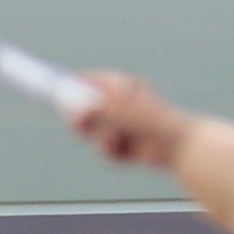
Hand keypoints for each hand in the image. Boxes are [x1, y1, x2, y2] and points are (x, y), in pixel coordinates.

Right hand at [68, 72, 190, 170]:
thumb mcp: (123, 112)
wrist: (179, 146)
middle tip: (79, 125)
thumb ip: (98, 111)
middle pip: (85, 108)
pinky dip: (111, 151)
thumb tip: (78, 112)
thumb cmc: (153, 121)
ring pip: (93, 132)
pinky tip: (127, 152)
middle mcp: (118, 104)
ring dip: (101, 138)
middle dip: (81, 119)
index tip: (55, 89)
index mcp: (122, 87)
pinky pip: (103, 149)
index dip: (72, 85)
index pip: (90, 81)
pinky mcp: (121, 144)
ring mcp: (119, 125)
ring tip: (118, 140)